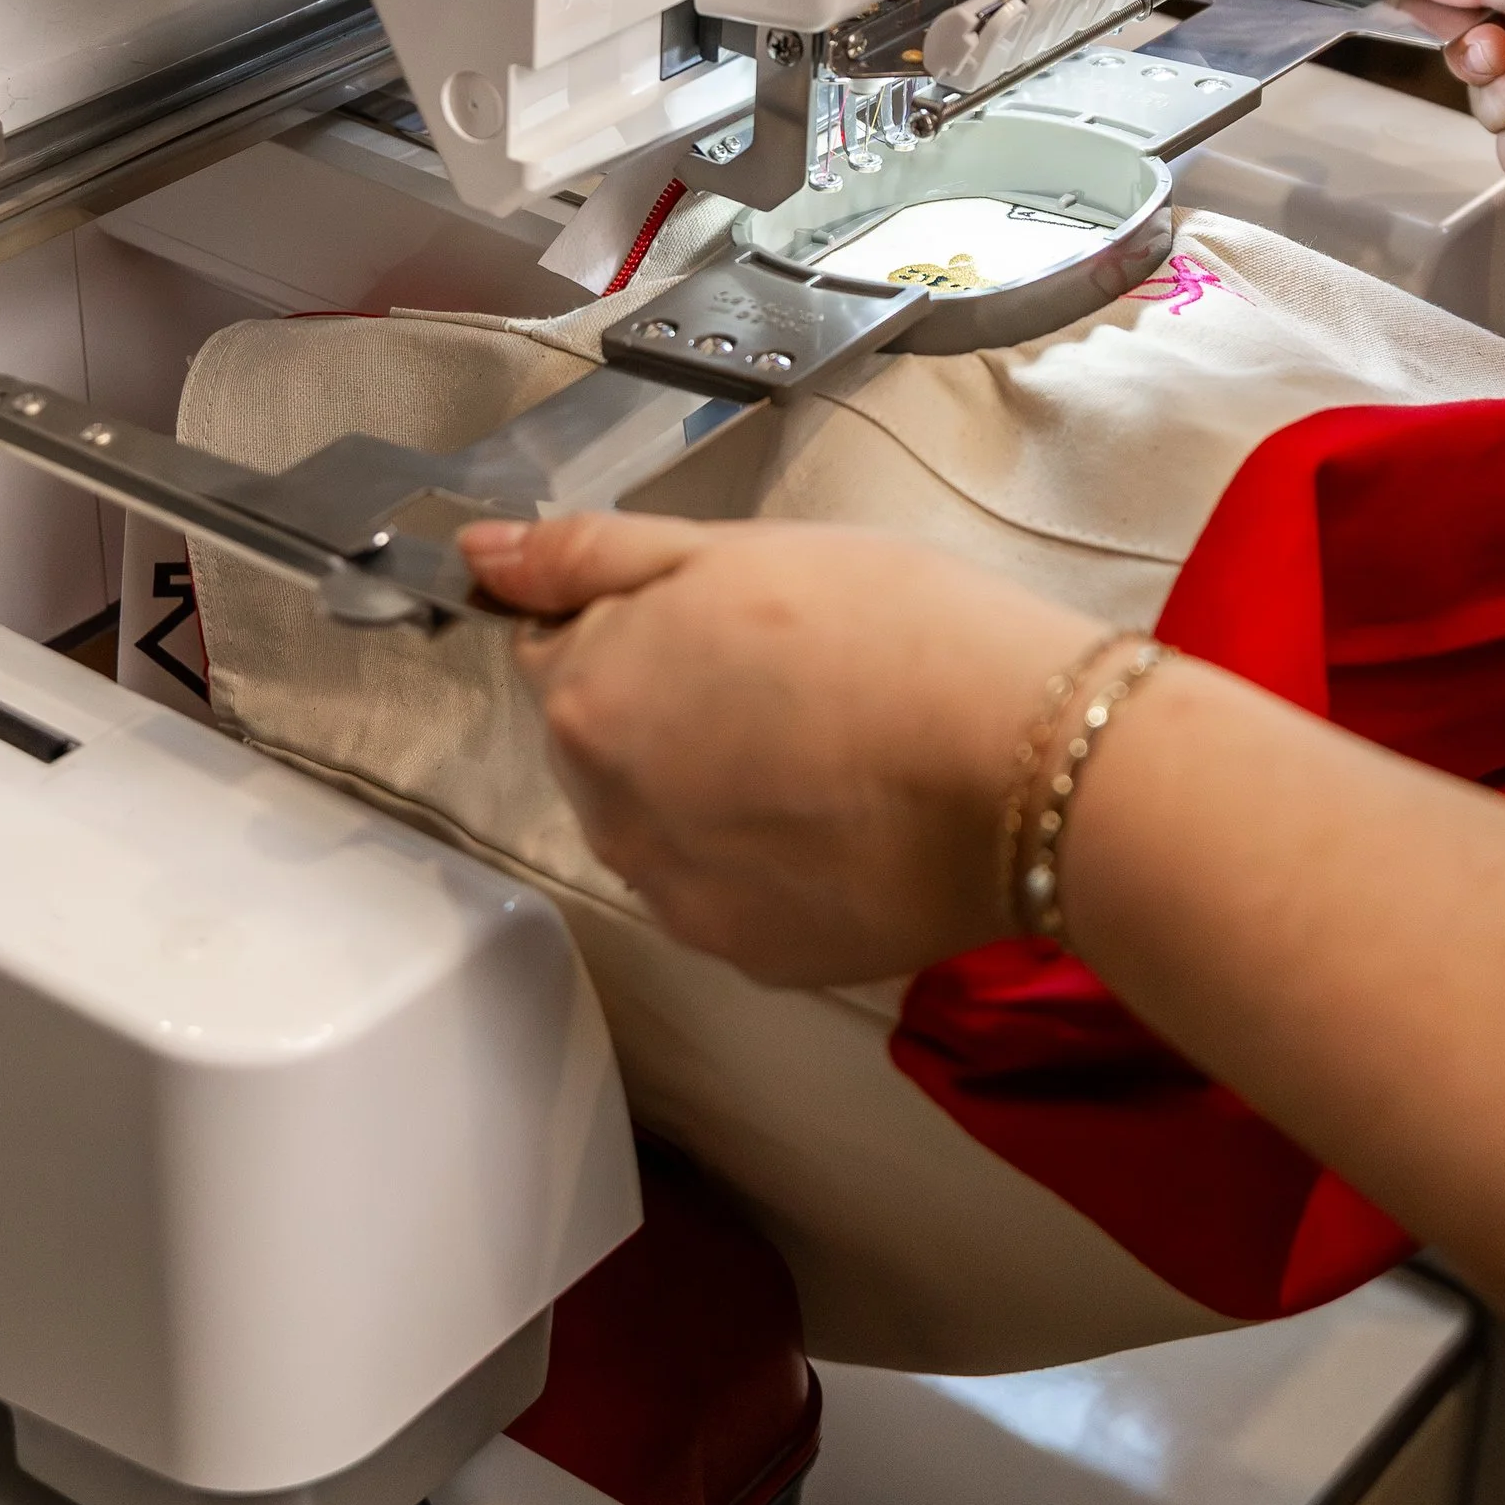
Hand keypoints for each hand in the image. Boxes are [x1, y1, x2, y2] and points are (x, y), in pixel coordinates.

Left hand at [458, 511, 1097, 983]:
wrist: (1024, 765)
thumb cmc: (894, 633)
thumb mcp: (735, 548)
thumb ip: (590, 555)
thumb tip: (480, 555)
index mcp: (590, 700)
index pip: (565, 651)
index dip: (646, 623)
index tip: (731, 619)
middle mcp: (608, 815)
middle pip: (609, 747)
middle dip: (673, 709)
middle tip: (794, 674)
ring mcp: (678, 897)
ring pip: (666, 824)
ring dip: (716, 788)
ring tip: (829, 747)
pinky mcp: (751, 956)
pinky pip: (729, 893)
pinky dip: (770, 859)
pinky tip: (846, 816)